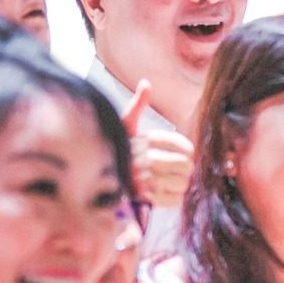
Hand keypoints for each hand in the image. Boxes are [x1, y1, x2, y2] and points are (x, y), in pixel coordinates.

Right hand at [122, 82, 194, 210]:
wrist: (95, 177)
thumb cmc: (116, 149)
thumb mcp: (124, 125)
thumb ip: (137, 105)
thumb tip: (146, 83)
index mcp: (141, 140)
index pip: (178, 144)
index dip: (186, 148)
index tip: (188, 151)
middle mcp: (142, 160)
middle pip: (184, 164)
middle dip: (185, 167)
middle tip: (182, 168)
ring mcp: (143, 181)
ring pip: (181, 182)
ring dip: (181, 183)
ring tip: (173, 180)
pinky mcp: (145, 200)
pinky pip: (175, 199)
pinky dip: (176, 197)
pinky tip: (168, 192)